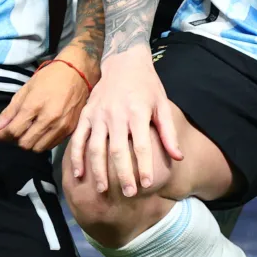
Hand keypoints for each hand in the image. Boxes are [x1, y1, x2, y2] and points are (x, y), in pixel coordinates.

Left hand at [0, 58, 92, 152]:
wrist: (77, 73)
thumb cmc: (49, 78)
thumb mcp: (25, 91)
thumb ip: (9, 112)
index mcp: (35, 106)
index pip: (13, 131)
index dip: (2, 136)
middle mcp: (49, 119)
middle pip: (25, 144)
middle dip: (16, 140)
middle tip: (16, 131)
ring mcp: (61, 126)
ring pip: (38, 148)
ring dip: (30, 143)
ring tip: (29, 132)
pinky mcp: (70, 129)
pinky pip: (51, 145)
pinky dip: (43, 142)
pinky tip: (42, 131)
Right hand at [68, 49, 181, 197]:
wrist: (123, 61)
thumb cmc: (147, 85)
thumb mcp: (162, 104)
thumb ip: (168, 132)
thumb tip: (178, 157)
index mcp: (137, 112)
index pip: (141, 145)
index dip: (144, 166)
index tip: (147, 185)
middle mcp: (115, 115)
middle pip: (118, 151)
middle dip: (123, 175)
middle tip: (129, 194)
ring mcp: (98, 115)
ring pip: (96, 148)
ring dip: (98, 171)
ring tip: (102, 190)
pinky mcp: (85, 115)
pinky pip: (79, 139)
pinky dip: (77, 158)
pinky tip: (78, 175)